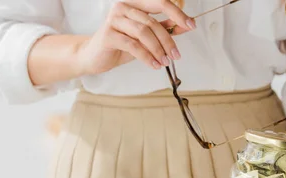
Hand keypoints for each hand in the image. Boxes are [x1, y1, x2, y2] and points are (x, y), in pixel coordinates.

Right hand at [75, 0, 194, 75]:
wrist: (94, 56)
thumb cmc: (120, 45)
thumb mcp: (145, 37)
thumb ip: (164, 28)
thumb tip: (185, 26)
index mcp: (134, 2)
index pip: (160, 2)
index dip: (177, 13)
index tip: (191, 25)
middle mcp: (123, 6)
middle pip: (153, 21)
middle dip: (168, 40)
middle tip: (176, 55)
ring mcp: (114, 19)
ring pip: (144, 33)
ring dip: (158, 50)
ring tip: (165, 62)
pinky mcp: (108, 34)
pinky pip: (133, 46)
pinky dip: (147, 57)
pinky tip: (154, 65)